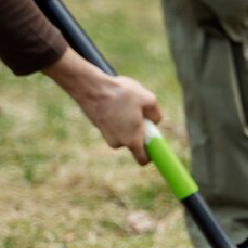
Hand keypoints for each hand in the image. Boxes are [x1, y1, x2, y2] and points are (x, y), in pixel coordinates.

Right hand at [43, 48, 162, 164]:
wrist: (91, 87)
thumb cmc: (121, 94)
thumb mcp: (148, 99)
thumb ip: (156, 114)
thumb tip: (154, 121)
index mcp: (132, 140)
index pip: (142, 159)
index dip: (151, 154)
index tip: (153, 143)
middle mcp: (118, 142)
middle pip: (134, 141)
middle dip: (140, 130)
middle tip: (140, 113)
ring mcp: (106, 136)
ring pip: (124, 132)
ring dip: (129, 122)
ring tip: (126, 104)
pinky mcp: (99, 127)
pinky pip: (115, 125)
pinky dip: (118, 118)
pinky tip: (116, 103)